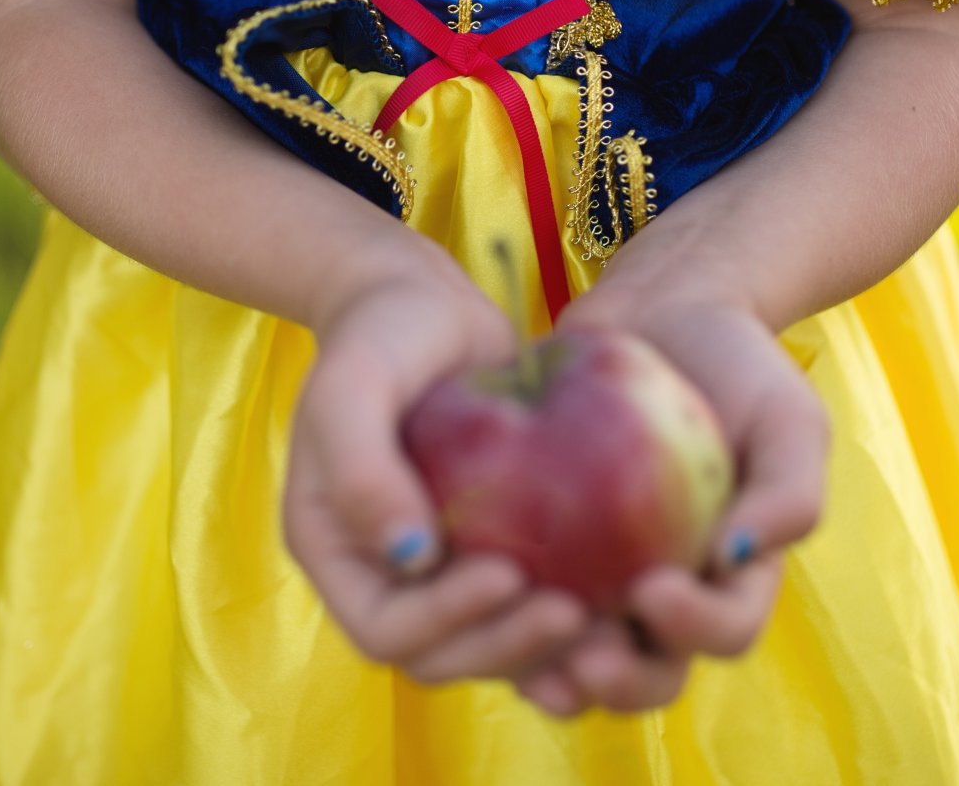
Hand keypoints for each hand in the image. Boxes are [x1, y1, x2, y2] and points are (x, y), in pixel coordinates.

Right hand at [284, 261, 589, 685]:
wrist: (425, 303)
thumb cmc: (381, 333)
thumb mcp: (353, 383)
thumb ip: (360, 468)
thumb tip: (407, 556)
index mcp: (335, 552)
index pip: (385, 629)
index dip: (444, 621)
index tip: (508, 574)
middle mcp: (386, 575)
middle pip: (442, 656)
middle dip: (506, 646)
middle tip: (575, 613)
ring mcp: (441, 568)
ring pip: (490, 645)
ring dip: (543, 648)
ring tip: (606, 616)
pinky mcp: (494, 548)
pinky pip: (527, 604)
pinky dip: (568, 617)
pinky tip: (622, 599)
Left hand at [512, 287, 829, 716]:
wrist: (662, 308)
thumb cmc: (736, 363)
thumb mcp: (788, 416)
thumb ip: (790, 490)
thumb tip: (737, 558)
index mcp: (733, 578)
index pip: (725, 630)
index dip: (693, 628)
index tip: (653, 589)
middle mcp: (667, 595)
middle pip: (649, 673)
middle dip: (617, 681)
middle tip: (583, 658)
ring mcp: (602, 580)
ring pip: (579, 661)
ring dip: (556, 676)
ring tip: (528, 664)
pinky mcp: (543, 554)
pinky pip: (518, 606)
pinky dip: (499, 620)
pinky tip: (469, 606)